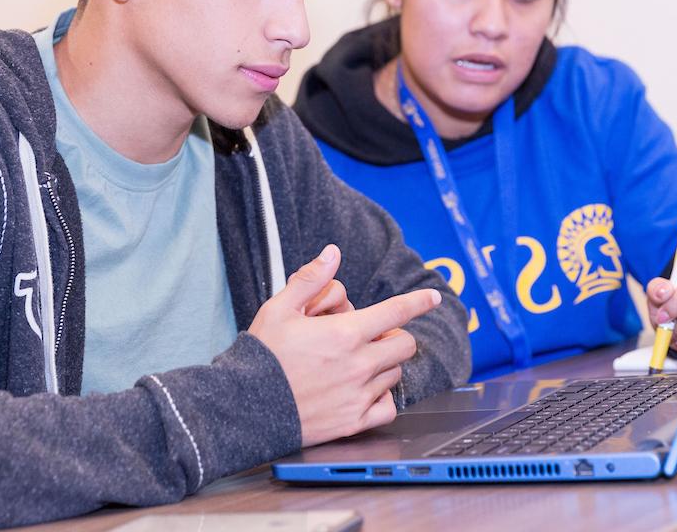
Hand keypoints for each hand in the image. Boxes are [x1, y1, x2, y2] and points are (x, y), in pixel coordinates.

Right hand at [249, 244, 441, 446]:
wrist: (243, 409)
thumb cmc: (262, 356)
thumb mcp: (279, 308)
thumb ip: (311, 280)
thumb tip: (332, 253)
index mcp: (344, 333)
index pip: (396, 312)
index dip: (419, 301)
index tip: (433, 297)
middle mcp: (358, 365)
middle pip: (404, 344)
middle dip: (395, 335)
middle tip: (374, 336)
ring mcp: (358, 395)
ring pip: (395, 374)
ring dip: (385, 364)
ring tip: (357, 362)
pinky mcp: (353, 422)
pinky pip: (388, 407)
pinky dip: (382, 397)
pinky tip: (364, 390)